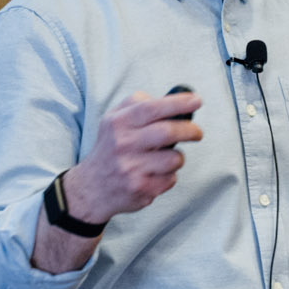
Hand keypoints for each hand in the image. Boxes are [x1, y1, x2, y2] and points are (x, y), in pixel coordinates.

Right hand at [61, 91, 202, 226]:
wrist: (91, 188)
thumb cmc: (109, 150)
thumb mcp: (112, 120)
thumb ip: (135, 104)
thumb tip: (169, 99)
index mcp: (118, 123)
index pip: (152, 108)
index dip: (178, 103)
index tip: (196, 101)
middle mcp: (123, 144)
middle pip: (167, 132)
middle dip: (190, 131)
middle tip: (197, 133)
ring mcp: (132, 168)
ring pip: (174, 159)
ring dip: (177, 158)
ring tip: (167, 159)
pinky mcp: (141, 189)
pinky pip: (170, 179)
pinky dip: (168, 176)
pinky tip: (155, 175)